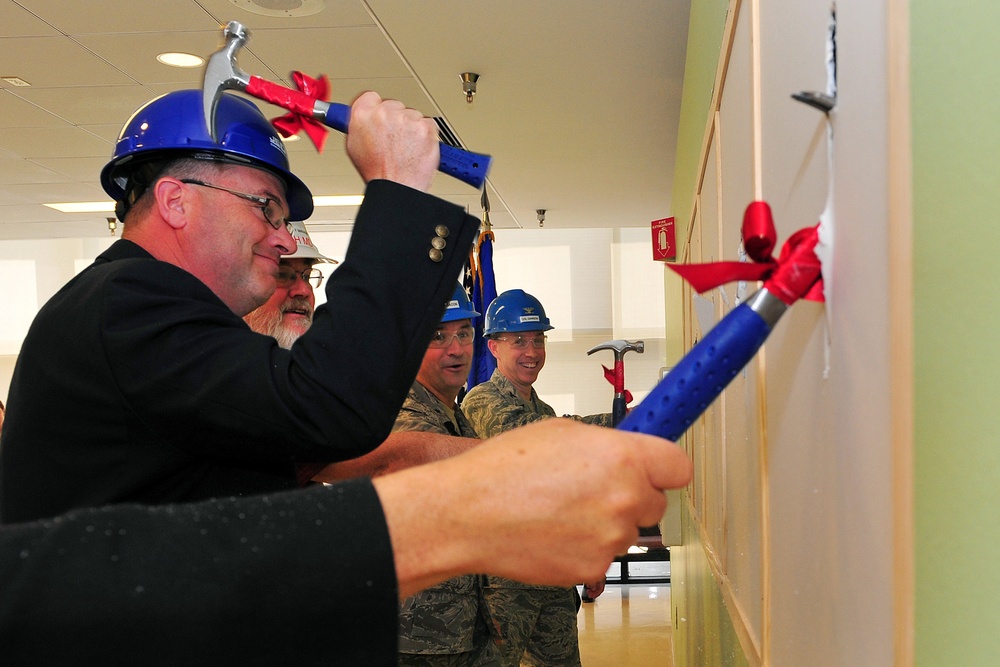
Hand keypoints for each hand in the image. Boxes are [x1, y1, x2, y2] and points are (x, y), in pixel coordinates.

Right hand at [346, 91, 439, 190]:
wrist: (397, 187)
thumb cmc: (377, 172)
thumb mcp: (353, 146)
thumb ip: (359, 125)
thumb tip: (363, 116)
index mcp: (362, 114)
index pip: (371, 97)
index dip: (376, 109)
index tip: (380, 117)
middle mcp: (384, 113)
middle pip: (393, 106)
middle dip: (395, 120)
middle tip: (394, 140)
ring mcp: (406, 119)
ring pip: (411, 115)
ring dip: (411, 128)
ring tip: (405, 148)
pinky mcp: (425, 127)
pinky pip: (428, 123)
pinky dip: (426, 134)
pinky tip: (417, 148)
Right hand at [376, 419, 692, 597]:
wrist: (470, 513)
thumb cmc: (504, 468)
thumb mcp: (562, 432)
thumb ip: (605, 444)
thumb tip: (626, 452)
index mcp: (622, 458)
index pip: (679, 467)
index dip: (665, 468)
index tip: (657, 469)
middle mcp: (624, 499)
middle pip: (656, 503)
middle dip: (632, 496)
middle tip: (594, 489)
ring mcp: (611, 538)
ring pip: (627, 531)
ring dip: (606, 523)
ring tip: (562, 510)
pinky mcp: (593, 569)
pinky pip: (602, 556)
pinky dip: (584, 548)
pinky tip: (554, 532)